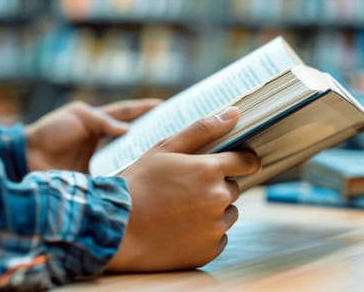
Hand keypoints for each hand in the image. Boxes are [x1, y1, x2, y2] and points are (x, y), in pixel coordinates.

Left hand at [25, 99, 160, 172]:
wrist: (27, 157)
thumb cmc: (51, 132)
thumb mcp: (77, 116)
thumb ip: (102, 121)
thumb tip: (127, 131)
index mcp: (98, 123)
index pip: (127, 113)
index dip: (144, 109)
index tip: (165, 106)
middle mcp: (103, 142)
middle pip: (132, 137)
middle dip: (151, 134)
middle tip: (173, 133)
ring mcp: (101, 160)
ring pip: (128, 158)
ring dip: (144, 158)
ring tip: (166, 158)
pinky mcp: (96, 178)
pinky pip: (116, 178)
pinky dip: (128, 179)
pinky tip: (144, 180)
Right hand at [107, 107, 260, 271]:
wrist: (117, 229)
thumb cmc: (139, 184)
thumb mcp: (165, 149)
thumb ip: (202, 130)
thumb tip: (233, 113)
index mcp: (210, 170)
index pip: (246, 162)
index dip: (244, 161)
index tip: (240, 163)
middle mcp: (218, 198)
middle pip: (232, 188)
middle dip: (216, 186)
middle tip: (185, 189)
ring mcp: (215, 227)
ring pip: (227, 213)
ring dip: (212, 210)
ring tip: (180, 210)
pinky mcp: (209, 251)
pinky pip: (218, 237)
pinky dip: (205, 233)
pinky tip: (180, 228)